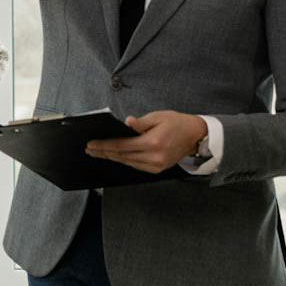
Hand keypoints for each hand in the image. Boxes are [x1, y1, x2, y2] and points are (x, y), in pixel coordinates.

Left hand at [85, 110, 206, 173]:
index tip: (92, 144)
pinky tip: (115, 156)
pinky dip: (124, 160)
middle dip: (104, 152)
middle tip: (89, 149)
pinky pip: (136, 165)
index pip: (122, 146)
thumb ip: (140, 123)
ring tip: (98, 153)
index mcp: (153, 143)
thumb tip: (126, 123)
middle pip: (122, 156)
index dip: (105, 145)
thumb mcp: (158, 116)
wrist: (195, 135)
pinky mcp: (157, 169)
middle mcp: (154, 157)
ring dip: (112, 157)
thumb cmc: (176, 122)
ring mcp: (156, 165)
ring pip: (128, 162)